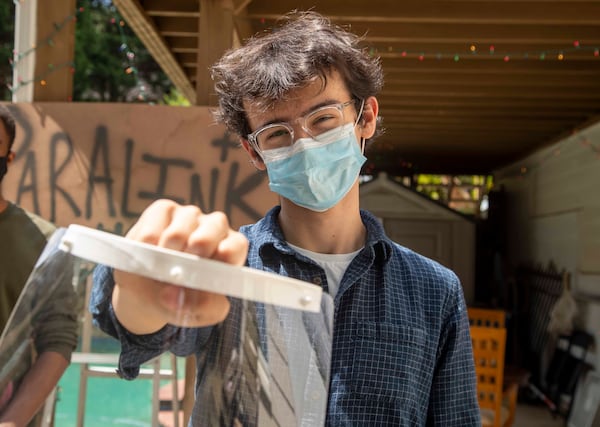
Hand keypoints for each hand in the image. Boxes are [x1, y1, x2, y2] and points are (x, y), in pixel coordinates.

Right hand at [111, 199, 248, 332]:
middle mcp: (215, 227)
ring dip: (165, 258)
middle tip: (178, 274)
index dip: (222, 257)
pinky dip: (146, 250)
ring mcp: (190, 215)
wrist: (147, 292)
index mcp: (231, 250)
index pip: (236, 246)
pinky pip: (152, 230)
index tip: (205, 274)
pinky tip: (148, 256)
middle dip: (193, 256)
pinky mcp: (164, 210)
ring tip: (160, 270)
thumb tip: (176, 296)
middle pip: (211, 231)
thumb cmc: (180, 299)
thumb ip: (202, 307)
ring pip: (178, 233)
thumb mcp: (198, 313)